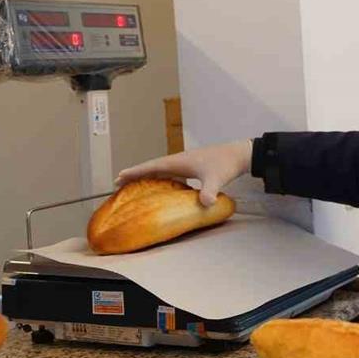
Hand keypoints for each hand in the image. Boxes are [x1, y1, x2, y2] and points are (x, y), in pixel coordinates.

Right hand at [116, 139, 253, 206]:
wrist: (239, 154)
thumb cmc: (226, 164)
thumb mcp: (216, 179)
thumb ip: (209, 191)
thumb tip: (205, 203)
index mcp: (179, 161)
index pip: (152, 166)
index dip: (135, 171)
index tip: (119, 176)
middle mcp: (179, 160)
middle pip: (152, 167)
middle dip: (136, 174)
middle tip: (119, 182)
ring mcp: (186, 163)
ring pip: (161, 169)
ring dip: (147, 175)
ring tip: (134, 184)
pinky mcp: (193, 167)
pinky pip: (171, 173)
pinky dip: (162, 178)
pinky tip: (162, 186)